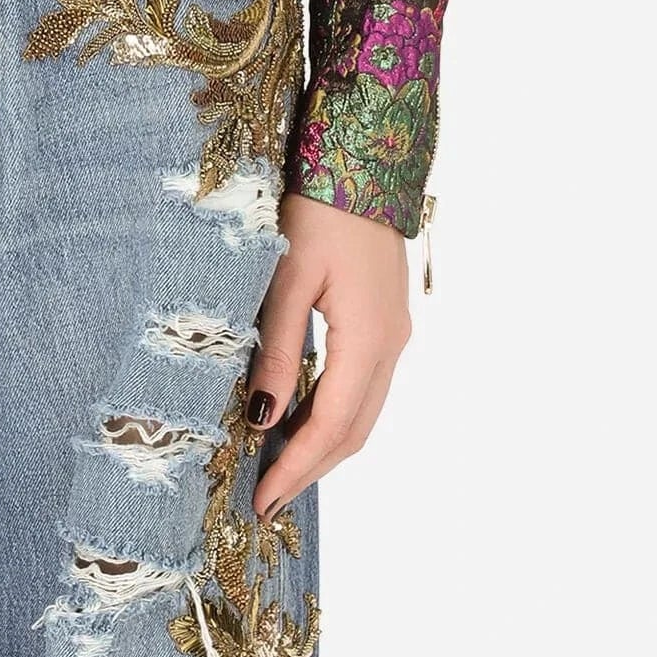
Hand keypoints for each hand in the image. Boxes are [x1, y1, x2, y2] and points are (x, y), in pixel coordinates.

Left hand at [246, 191, 410, 518]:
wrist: (365, 155)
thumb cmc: (320, 207)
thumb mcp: (288, 277)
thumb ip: (277, 349)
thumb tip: (262, 417)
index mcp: (368, 338)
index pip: (333, 425)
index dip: (298, 468)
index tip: (264, 501)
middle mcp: (391, 344)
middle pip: (355, 429)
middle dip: (311, 469)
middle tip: (267, 500)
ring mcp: (394, 331)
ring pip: (363, 411)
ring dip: (324, 444)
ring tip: (279, 468)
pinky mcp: (385, 318)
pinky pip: (364, 385)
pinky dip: (334, 412)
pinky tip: (301, 416)